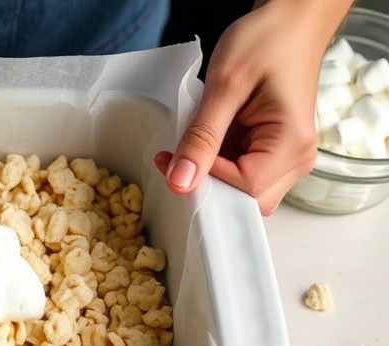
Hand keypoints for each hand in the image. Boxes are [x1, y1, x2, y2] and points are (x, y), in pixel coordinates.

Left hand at [153, 0, 350, 214]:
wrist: (289, 20)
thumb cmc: (267, 41)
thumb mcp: (225, 86)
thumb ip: (202, 137)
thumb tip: (181, 182)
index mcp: (291, 144)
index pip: (245, 191)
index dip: (206, 183)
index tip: (174, 162)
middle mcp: (297, 157)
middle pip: (246, 199)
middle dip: (207, 183)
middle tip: (176, 156)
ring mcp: (288, 155)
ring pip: (242, 189)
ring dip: (211, 172)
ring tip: (195, 139)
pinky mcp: (274, 150)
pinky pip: (242, 171)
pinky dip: (218, 161)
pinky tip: (207, 138)